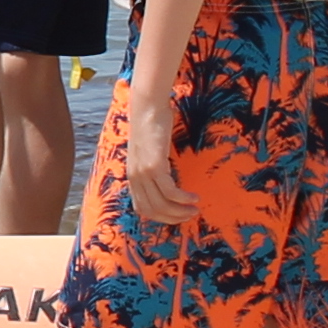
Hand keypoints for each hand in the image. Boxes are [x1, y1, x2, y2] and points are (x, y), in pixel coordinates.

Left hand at [119, 95, 196, 225]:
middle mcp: (135, 178)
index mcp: (133, 177)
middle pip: (152, 211)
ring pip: (161, 204)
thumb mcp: (149, 154)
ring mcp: (143, 173)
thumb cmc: (152, 130)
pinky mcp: (154, 165)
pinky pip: (169, 191)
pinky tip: (194, 197)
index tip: (178, 216)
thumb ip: (153, 170)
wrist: (147, 109)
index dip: (161, 218)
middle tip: (190, 215)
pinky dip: (183, 198)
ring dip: (180, 211)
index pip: (143, 209)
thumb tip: (168, 185)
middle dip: (173, 218)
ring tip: (195, 208)